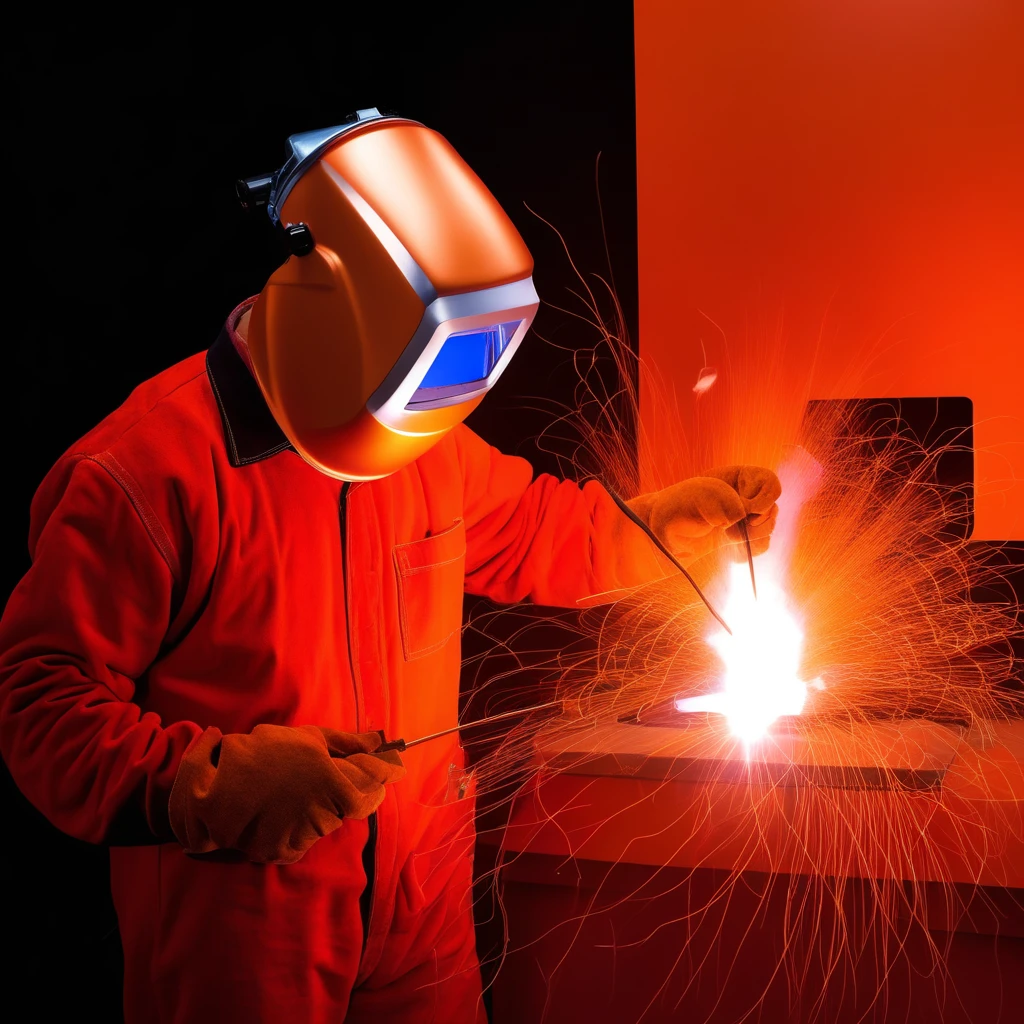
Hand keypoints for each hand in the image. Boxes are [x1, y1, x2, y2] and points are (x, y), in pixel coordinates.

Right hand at [169, 723, 405, 863]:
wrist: (209, 790)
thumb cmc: (260, 753)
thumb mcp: (305, 738)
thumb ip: (345, 743)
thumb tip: (378, 742)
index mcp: (332, 783)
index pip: (372, 788)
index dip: (384, 777)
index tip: (393, 767)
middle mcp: (323, 813)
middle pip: (351, 806)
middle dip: (348, 790)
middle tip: (332, 775)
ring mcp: (304, 836)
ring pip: (328, 823)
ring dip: (321, 808)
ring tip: (296, 789)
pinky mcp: (285, 852)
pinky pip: (304, 841)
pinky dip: (299, 827)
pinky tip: (283, 809)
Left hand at [627, 465, 779, 562]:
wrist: (658, 537)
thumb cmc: (674, 509)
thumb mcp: (701, 497)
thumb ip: (730, 504)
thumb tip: (745, 519)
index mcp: (736, 478)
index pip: (769, 482)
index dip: (766, 496)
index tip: (748, 509)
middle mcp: (742, 497)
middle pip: (773, 509)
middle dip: (758, 522)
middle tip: (730, 529)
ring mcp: (741, 520)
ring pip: (768, 530)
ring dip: (752, 538)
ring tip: (726, 537)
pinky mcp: (736, 541)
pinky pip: (759, 547)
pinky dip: (748, 552)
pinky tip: (730, 551)